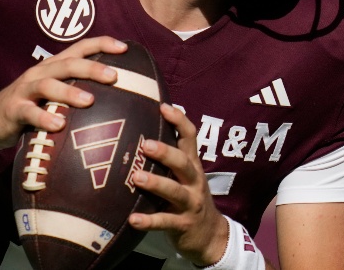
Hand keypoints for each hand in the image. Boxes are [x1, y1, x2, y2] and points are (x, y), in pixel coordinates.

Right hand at [0, 37, 123, 148]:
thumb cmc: (33, 105)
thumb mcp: (54, 93)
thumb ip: (77, 89)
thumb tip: (118, 97)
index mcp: (53, 66)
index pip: (79, 48)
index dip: (101, 44)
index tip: (124, 48)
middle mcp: (41, 72)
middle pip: (67, 64)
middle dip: (91, 67)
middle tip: (113, 76)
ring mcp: (26, 90)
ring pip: (48, 85)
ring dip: (69, 92)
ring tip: (89, 101)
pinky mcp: (14, 110)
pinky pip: (30, 113)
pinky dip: (44, 118)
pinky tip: (59, 126)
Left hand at [127, 103, 229, 266]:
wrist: (210, 235)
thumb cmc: (188, 198)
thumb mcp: (185, 176)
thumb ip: (169, 157)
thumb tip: (139, 131)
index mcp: (192, 165)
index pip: (190, 137)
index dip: (179, 121)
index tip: (163, 107)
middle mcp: (194, 181)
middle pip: (183, 163)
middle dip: (166, 153)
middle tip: (145, 144)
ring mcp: (190, 203)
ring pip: (175, 191)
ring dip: (156, 183)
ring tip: (136, 177)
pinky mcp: (183, 225)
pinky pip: (165, 222)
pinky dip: (149, 221)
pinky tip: (133, 219)